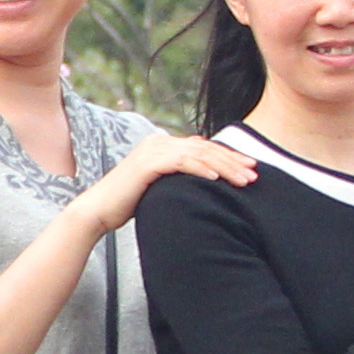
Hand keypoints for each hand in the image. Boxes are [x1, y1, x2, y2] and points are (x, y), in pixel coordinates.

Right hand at [77, 126, 250, 231]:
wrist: (98, 211)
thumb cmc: (128, 204)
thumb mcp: (160, 187)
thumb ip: (178, 178)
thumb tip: (204, 182)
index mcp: (162, 144)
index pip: (203, 147)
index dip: (228, 157)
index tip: (250, 168)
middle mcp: (158, 142)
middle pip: (204, 148)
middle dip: (232, 161)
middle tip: (254, 173)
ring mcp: (153, 150)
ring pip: (198, 154)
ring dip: (224, 166)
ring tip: (243, 180)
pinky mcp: (147, 163)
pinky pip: (181, 163)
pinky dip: (202, 169)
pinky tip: (218, 178)